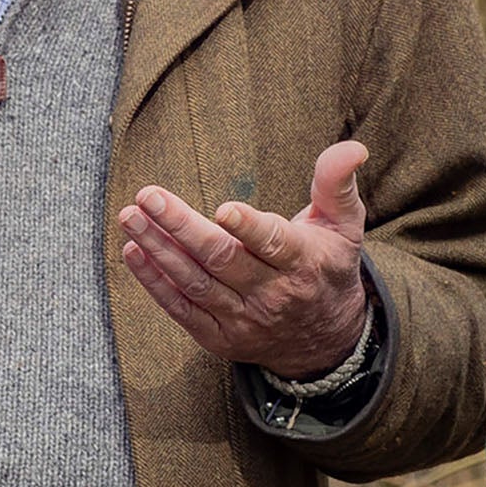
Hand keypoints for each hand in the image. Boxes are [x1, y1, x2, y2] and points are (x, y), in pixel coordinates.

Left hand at [119, 140, 370, 378]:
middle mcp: (272, 295)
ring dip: (158, 250)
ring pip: (194, 283)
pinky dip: (154, 282)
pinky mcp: (220, 337)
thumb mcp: (345, 224)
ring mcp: (244, 320)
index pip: (274, 244)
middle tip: (148, 196)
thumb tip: (354, 146)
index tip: (223, 209)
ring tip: (131, 216)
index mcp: (304, 263)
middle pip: (221, 260)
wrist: (324, 340)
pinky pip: (181, 309)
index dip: (249, 228)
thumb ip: (337, 182)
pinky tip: (133, 251)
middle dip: (181, 227)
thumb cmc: (328, 265)